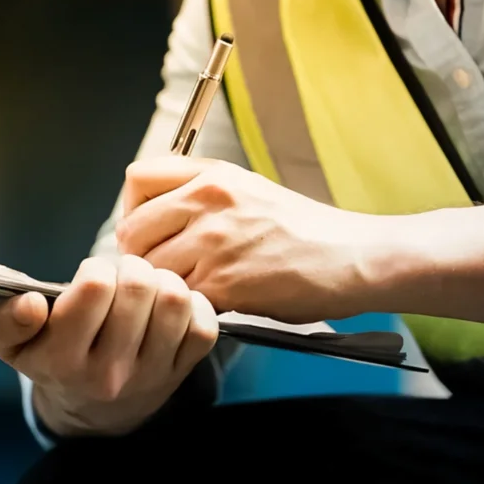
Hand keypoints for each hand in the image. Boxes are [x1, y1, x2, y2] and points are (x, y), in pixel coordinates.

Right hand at [0, 255, 219, 437]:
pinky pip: (204, 327)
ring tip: (147, 289)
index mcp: (63, 361)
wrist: (93, 413)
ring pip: (175, 301)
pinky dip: (194, 305)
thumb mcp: (14, 346)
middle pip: (139, 288)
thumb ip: (7, 322)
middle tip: (122, 277)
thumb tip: (31, 303)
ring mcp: (150, 375)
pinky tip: (170, 308)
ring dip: (164, 282)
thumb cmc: (52, 359)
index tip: (91, 277)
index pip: (95, 289)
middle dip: (131, 268)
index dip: (96, 268)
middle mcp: (109, 373)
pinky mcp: (182, 373)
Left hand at [116, 155, 375, 323]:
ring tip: (192, 290)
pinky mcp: (225, 283)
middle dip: (140, 257)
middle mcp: (208, 201)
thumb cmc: (303, 231)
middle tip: (163, 272)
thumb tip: (153, 213)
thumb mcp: (250, 189)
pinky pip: (180, 298)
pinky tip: (213, 304)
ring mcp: (215, 242)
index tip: (149, 229)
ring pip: (151, 270)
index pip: (137, 178)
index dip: (133, 208)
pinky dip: (188, 307)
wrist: (351, 257)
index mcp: (212, 175)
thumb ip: (201, 193)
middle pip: (132, 230)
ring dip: (164, 287)